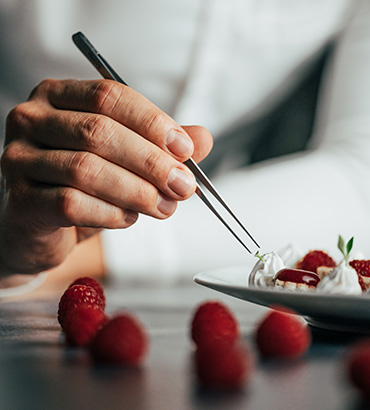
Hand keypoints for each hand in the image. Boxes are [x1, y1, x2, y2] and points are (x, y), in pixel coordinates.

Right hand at [0, 79, 212, 274]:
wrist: (41, 226)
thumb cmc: (82, 185)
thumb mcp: (123, 159)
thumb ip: (159, 145)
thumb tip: (202, 138)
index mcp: (58, 97)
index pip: (109, 96)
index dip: (152, 121)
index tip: (185, 149)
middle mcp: (31, 120)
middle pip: (99, 132)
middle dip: (151, 162)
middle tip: (182, 186)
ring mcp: (19, 159)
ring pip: (86, 169)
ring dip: (136, 191)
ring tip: (163, 207)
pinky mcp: (20, 201)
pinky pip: (71, 204)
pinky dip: (110, 213)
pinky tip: (127, 218)